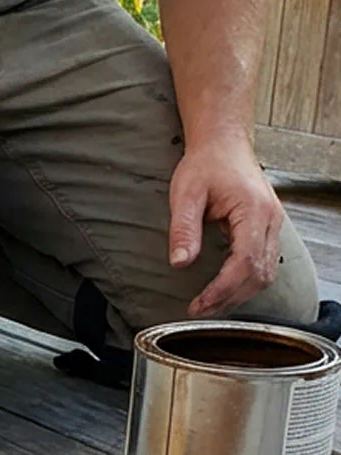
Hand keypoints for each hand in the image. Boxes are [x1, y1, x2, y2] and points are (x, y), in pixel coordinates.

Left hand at [168, 138, 284, 317]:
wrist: (224, 145)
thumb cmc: (206, 164)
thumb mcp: (186, 193)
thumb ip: (184, 229)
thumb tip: (180, 263)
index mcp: (253, 210)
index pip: (244, 262)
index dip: (222, 289)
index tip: (199, 304)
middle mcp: (270, 219)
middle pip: (259, 274)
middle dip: (229, 298)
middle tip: (199, 310)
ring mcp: (273, 224)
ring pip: (266, 273)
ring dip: (239, 294)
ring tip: (209, 305)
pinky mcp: (268, 228)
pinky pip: (264, 264)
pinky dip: (246, 282)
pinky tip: (225, 289)